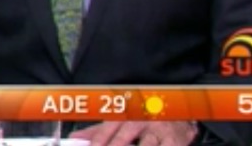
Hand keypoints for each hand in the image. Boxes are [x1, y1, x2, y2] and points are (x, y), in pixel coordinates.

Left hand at [70, 121, 196, 145]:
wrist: (177, 109)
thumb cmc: (143, 117)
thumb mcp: (120, 120)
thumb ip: (97, 131)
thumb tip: (75, 138)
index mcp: (125, 114)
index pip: (108, 128)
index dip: (99, 140)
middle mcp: (141, 119)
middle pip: (124, 136)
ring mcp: (159, 130)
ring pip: (146, 145)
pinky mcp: (175, 140)